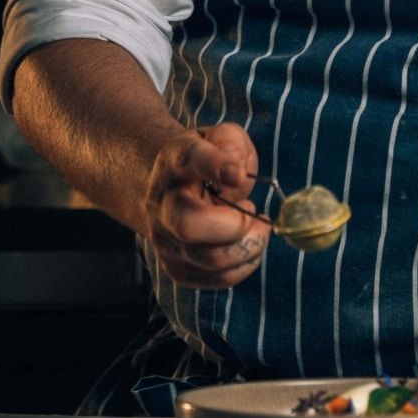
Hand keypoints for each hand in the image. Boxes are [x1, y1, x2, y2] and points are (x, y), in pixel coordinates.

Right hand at [142, 124, 269, 289]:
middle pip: (189, 225)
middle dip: (235, 223)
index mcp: (174, 162)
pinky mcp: (177, 268)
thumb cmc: (208, 163)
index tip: (237, 175)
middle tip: (252, 210)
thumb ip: (231, 143)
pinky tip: (247, 244)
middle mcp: (161, 203)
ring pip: (211, 259)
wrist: (175, 192)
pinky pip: (219, 279)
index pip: (188, 159)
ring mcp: (165, 240)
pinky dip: (245, 265)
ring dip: (249, 246)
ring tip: (255, 227)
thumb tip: (234, 172)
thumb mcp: (221, 138)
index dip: (213, 165)